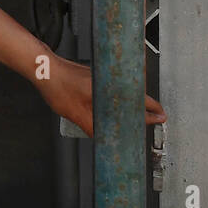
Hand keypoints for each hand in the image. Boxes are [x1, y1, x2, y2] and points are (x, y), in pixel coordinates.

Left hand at [34, 54, 166, 138]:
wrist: (46, 69)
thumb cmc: (58, 86)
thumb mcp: (76, 114)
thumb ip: (92, 127)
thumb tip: (104, 138)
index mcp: (110, 87)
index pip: (139, 99)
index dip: (151, 111)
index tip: (161, 117)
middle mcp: (110, 77)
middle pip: (137, 91)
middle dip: (148, 104)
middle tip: (156, 115)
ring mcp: (104, 74)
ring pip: (126, 87)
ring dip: (134, 99)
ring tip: (140, 112)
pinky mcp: (97, 73)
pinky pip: (116, 84)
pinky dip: (121, 94)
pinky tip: (116, 104)